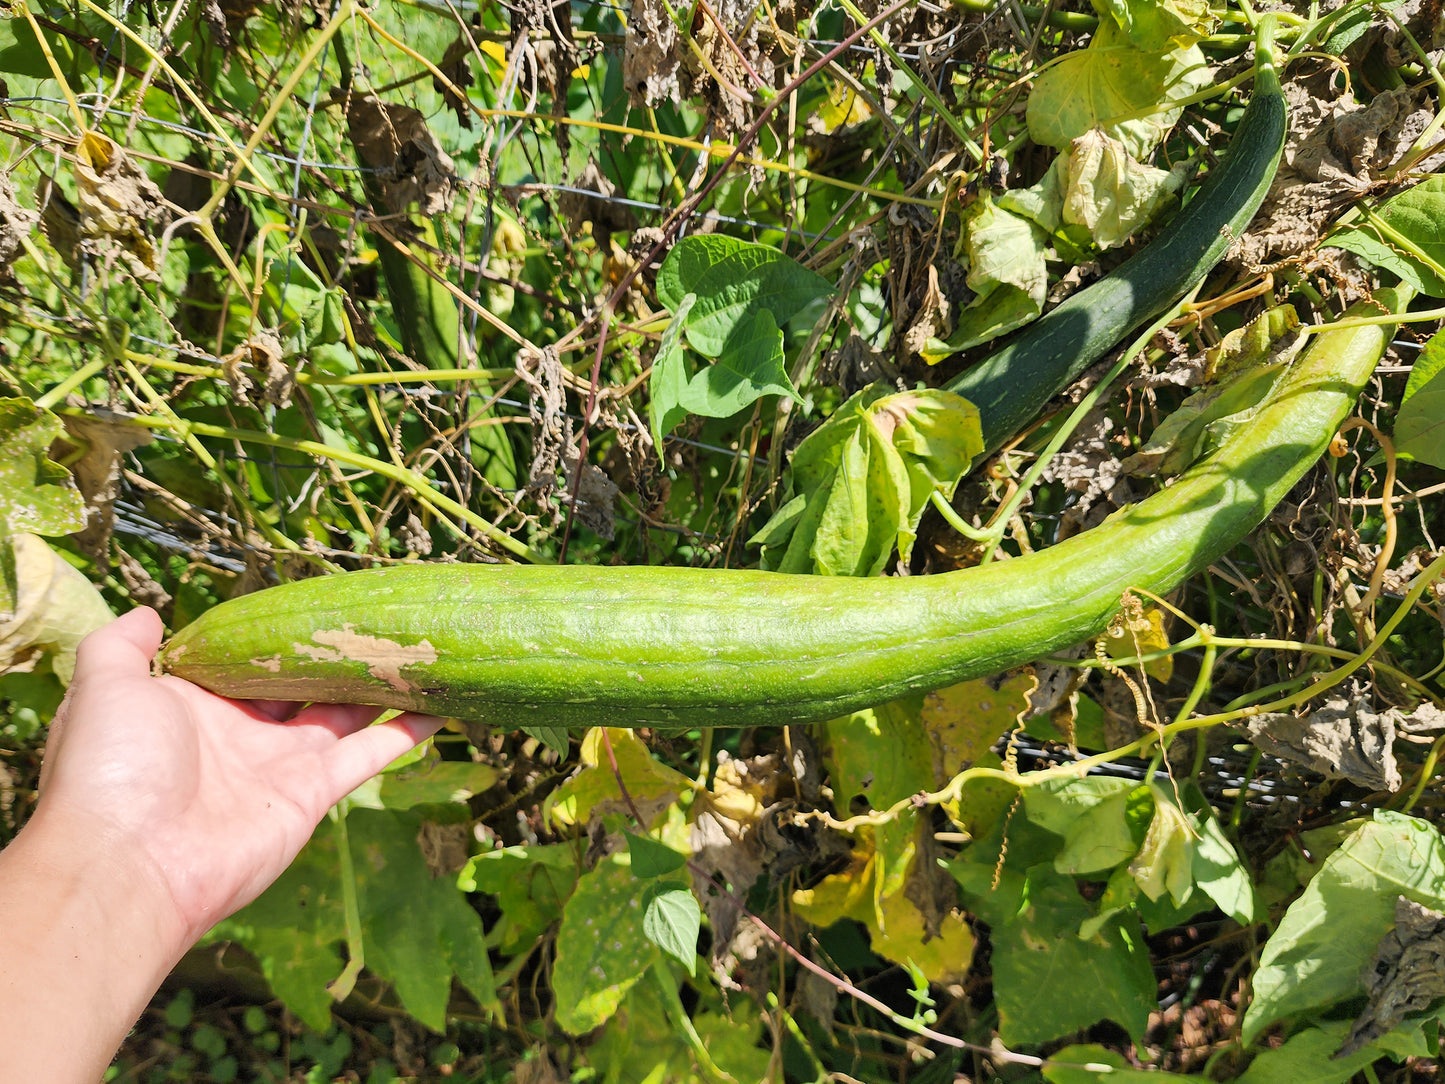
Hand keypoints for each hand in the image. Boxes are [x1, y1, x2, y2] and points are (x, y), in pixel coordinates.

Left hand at [38, 605, 444, 942]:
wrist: (131, 863)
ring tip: (417, 650)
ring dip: (378, 684)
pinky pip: (367, 754)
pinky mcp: (312, 793)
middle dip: (334, 653)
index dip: (274, 632)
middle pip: (302, 682)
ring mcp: (280, 763)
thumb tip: (150, 612)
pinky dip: (404, 733)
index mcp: (192, 703)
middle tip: (374, 618)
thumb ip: (122, 645)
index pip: (242, 659)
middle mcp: (241, 731)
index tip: (310, 600)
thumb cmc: (113, 769)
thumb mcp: (102, 686)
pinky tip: (438, 706)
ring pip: (342, 712)